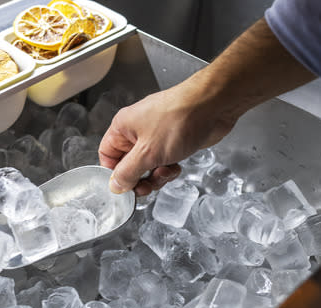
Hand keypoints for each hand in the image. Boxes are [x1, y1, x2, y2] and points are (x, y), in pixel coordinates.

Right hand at [98, 74, 236, 196]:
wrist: (213, 107)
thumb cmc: (180, 119)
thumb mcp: (147, 154)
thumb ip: (127, 173)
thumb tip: (115, 185)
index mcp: (123, 127)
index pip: (107, 156)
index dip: (114, 174)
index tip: (125, 187)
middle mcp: (137, 131)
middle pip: (128, 164)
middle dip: (139, 178)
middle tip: (147, 186)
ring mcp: (155, 136)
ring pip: (147, 166)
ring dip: (156, 175)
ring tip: (166, 171)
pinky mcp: (172, 141)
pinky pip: (163, 162)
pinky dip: (169, 169)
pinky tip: (176, 166)